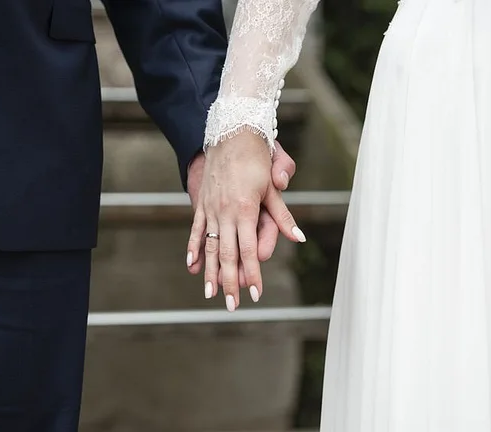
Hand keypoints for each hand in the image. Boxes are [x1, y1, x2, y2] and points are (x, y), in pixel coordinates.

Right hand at [186, 135, 304, 310]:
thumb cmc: (257, 157)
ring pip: (209, 246)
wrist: (231, 132)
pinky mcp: (202, 203)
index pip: (249, 250)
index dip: (252, 273)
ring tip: (210, 294)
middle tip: (233, 305)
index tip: (255, 294)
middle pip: (227, 254)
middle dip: (230, 282)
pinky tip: (192, 266)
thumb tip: (298, 236)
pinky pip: (196, 230)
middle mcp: (226, 212)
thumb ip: (283, 215)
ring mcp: (211, 208)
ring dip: (210, 272)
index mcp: (246, 209)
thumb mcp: (273, 186)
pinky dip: (193, 249)